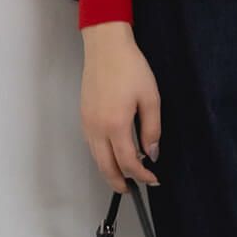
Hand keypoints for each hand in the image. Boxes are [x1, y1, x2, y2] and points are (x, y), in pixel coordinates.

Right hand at [79, 21, 161, 193]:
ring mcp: (87, 123)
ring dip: (109, 170)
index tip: (153, 179)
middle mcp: (97, 128)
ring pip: (96, 158)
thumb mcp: (151, 98)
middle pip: (106, 167)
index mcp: (116, 125)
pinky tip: (113, 154)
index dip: (141, 175)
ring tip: (125, 175)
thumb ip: (152, 129)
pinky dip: (102, 156)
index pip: (128, 162)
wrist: (106, 47)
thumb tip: (152, 153)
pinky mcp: (83, 116)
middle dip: (120, 182)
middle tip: (134, 189)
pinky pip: (91, 145)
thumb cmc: (130, 68)